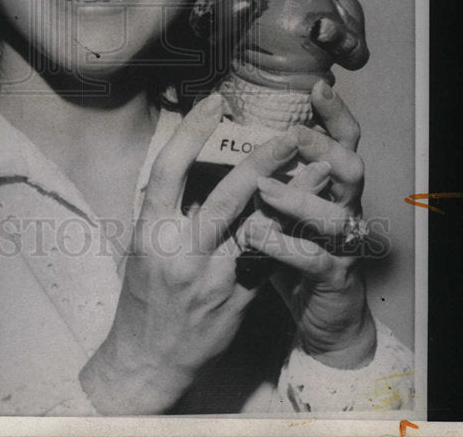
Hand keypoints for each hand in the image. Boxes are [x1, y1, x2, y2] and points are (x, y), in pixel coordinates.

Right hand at [80, 92, 298, 414]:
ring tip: (320, 166)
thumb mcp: (141, 244)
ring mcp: (212, 279)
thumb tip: (189, 158)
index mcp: (150, 232)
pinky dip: (291, 231)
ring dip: (293, 195)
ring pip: (259, 227)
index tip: (214, 103)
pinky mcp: (237, 299)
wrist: (148, 358)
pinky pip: (269, 258)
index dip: (192, 132)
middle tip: (288, 134)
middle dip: (261, 161)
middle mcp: (181, 253)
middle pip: (226, 196)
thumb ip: (165, 206)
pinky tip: (313, 212)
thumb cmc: (142, 293)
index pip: (169, 171)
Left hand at [239, 80, 376, 368]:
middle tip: (291, 135)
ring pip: (336, 217)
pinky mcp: (334, 280)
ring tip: (262, 188)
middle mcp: (346, 209)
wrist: (325, 318)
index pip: (345, 141)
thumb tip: (231, 132)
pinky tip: (256, 236)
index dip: (335, 114)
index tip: (317, 86)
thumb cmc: (294, 252)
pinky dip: (285, 247)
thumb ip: (270, 175)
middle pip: (350, 168)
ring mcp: (344, 247)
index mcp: (333, 186)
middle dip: (322, 148)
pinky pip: (315, 260)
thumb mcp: (283, 207)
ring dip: (299, 199)